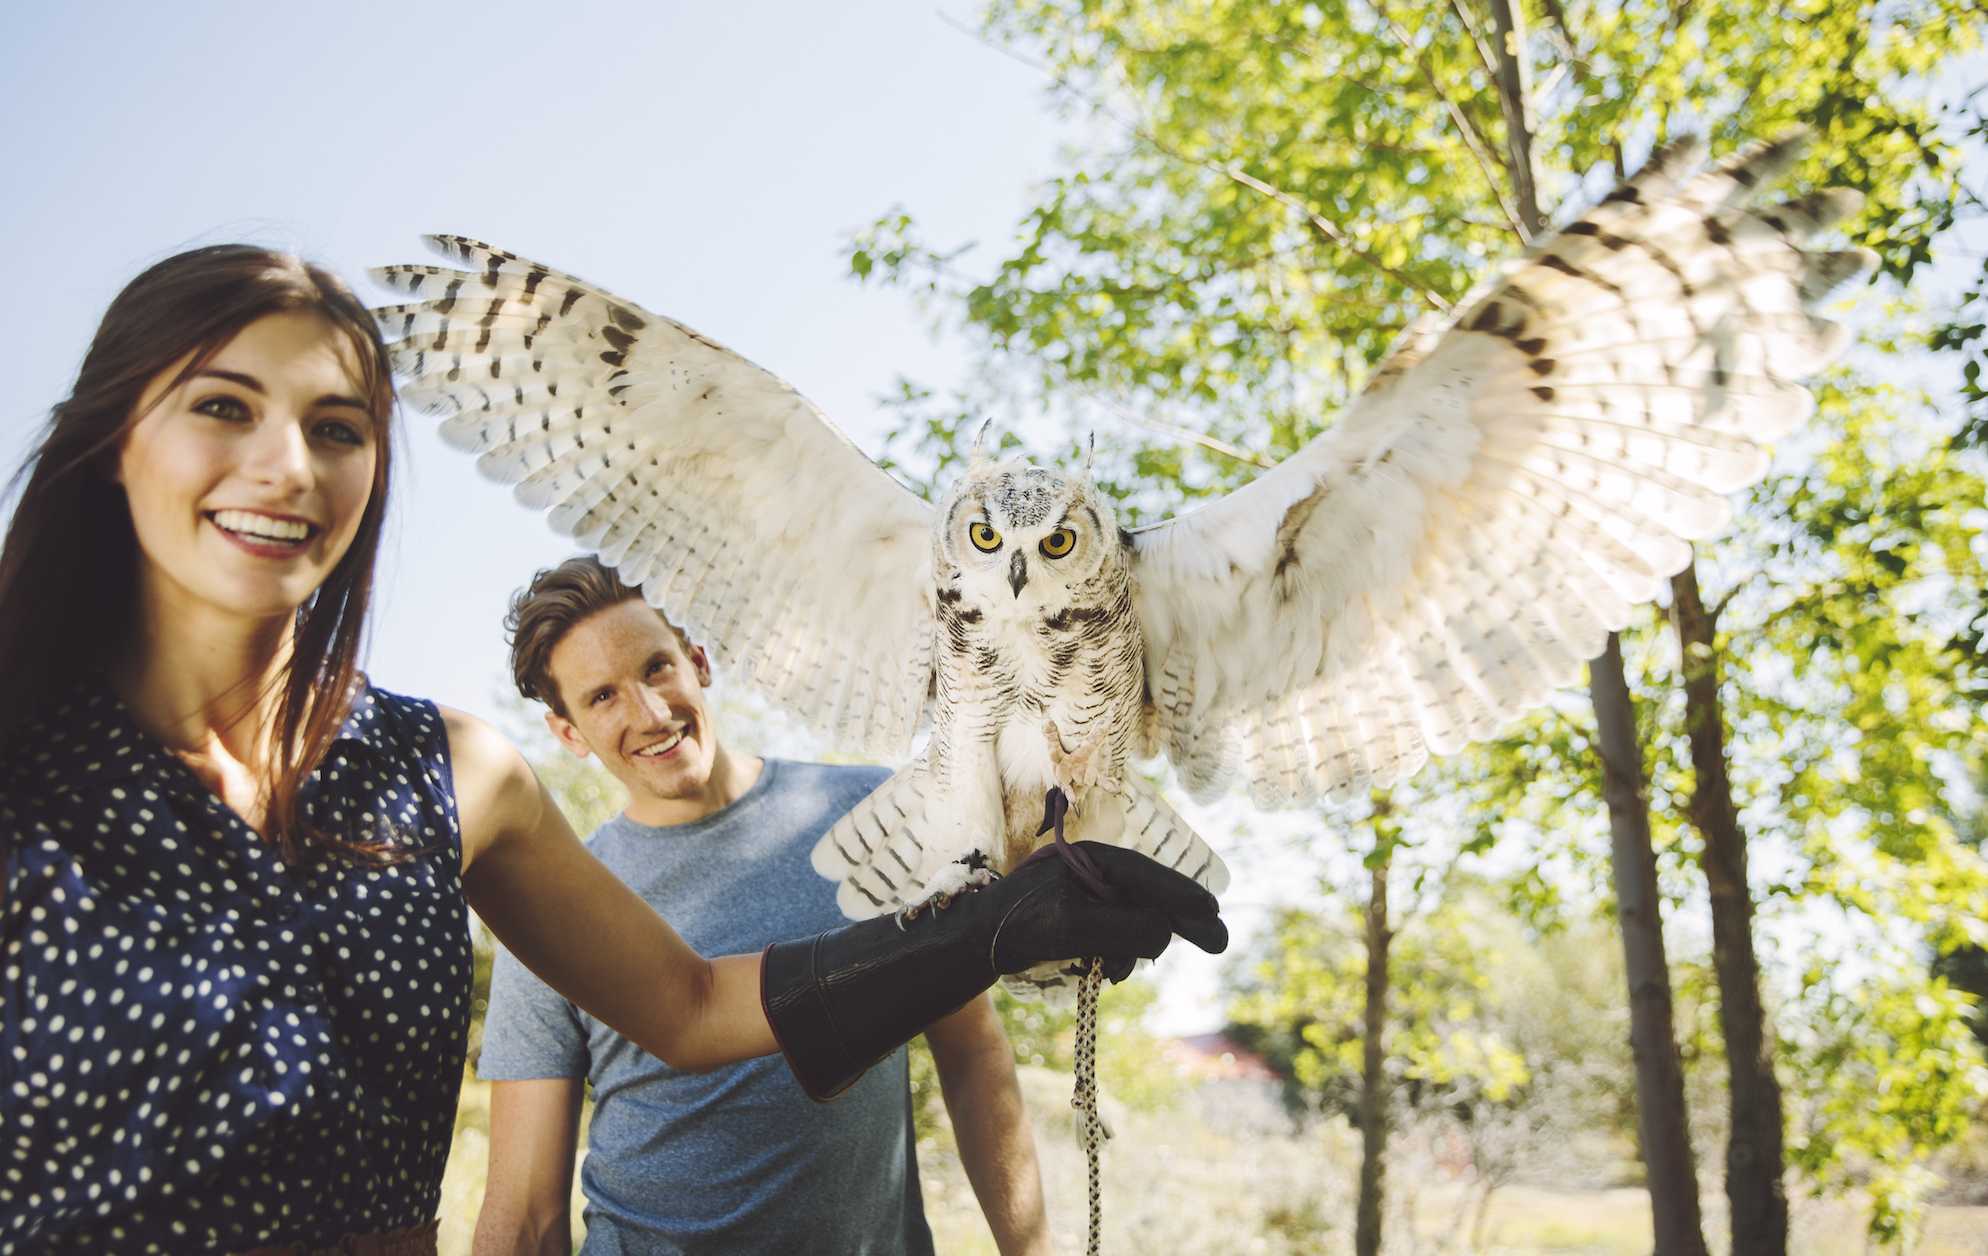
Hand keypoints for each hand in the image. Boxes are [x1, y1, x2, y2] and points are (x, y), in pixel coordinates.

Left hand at [987, 841, 1226, 979]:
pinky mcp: (1085, 920)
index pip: (1147, 875)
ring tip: (1109, 972)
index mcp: (1092, 860)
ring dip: (1133, 950)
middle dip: (1179, 922)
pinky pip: (1118, 938)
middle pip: (1150, 897)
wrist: (976, 940)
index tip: (1212, 911)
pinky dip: (1118, 956)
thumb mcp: (1071, 925)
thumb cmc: (1017, 924)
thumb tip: (1164, 934)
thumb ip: (1121, 927)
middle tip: (1219, 942)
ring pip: (1136, 924)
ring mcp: (1091, 897)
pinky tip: (1103, 972)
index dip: (1182, 894)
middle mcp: (1096, 874)